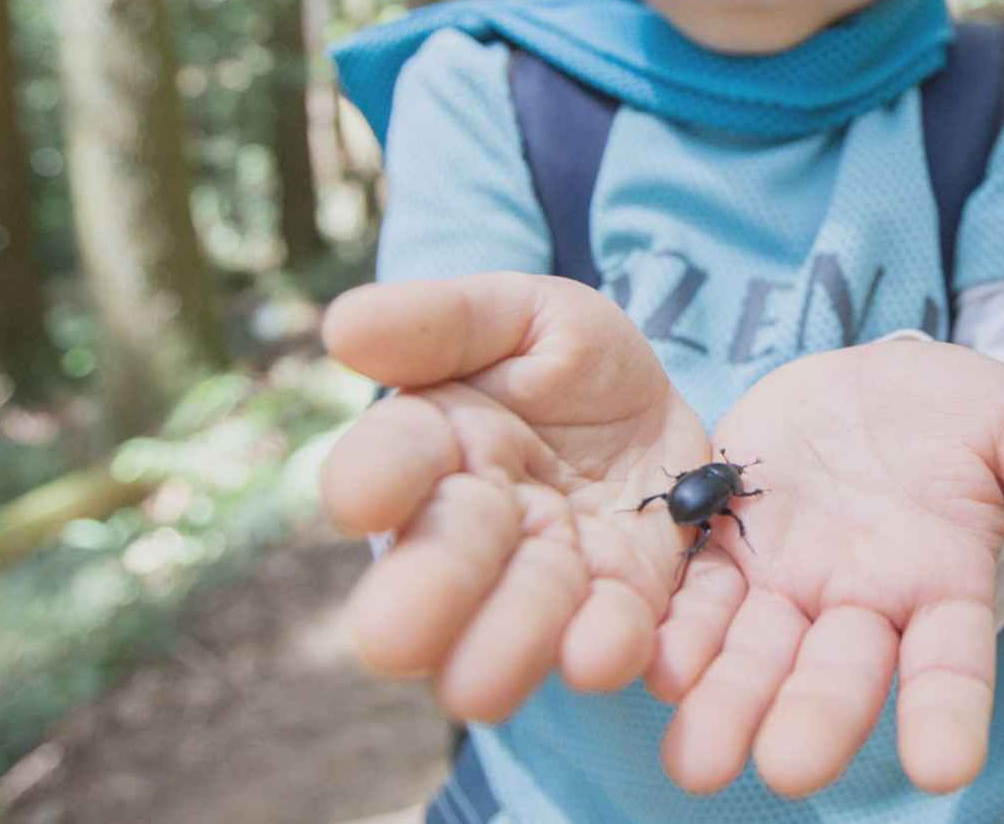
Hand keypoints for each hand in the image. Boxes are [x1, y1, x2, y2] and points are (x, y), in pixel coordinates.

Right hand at [319, 274, 709, 721]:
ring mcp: (553, 574)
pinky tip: (607, 654)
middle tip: (394, 638)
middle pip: (446, 560)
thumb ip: (446, 319)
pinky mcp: (626, 605)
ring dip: (505, 647)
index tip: (362, 496)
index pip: (392, 458)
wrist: (660, 420)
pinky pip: (616, 634)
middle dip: (426, 594)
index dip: (374, 475)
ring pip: (522, 618)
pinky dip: (609, 648)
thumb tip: (343, 326)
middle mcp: (480, 524)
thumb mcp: (524, 316)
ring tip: (481, 687)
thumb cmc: (567, 364)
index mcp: (438, 442)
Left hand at [645, 342, 1003, 798]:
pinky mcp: (720, 548)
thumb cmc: (950, 415)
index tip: (943, 766)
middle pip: (838, 674)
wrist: (863, 385)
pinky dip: (672, 632)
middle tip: (787, 769)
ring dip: (726, 703)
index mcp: (938, 584)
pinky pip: (693, 597)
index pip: (950, 663)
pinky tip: (646, 663)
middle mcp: (858, 603)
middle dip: (815, 719)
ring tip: (695, 759)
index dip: (947, 711)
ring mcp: (785, 583)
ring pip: (755, 654)